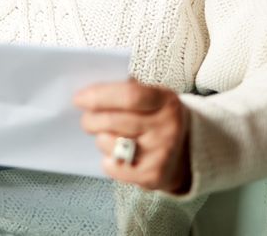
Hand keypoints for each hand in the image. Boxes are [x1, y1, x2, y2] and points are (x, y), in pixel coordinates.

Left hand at [74, 80, 191, 192]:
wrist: (187, 153)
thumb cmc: (157, 119)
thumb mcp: (153, 98)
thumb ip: (126, 91)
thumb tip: (88, 94)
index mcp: (166, 101)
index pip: (129, 95)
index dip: (99, 95)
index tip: (79, 98)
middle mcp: (167, 127)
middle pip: (113, 121)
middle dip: (90, 120)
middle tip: (86, 120)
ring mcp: (161, 153)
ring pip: (109, 143)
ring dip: (101, 139)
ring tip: (109, 137)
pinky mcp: (152, 175)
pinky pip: (113, 167)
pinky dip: (107, 160)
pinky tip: (116, 155)